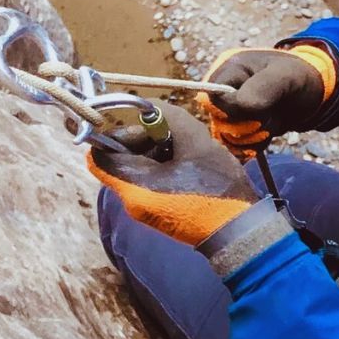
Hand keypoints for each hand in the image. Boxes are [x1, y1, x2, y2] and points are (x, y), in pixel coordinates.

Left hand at [89, 102, 257, 245]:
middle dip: (143, 139)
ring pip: (137, 168)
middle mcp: (132, 200)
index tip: (144, 125)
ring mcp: (144, 208)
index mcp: (134, 186)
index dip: (115, 132)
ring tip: (186, 149)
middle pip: (120, 159)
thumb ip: (169, 118)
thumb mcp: (196, 143)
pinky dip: (164, 166)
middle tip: (173, 134)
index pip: (98, 155)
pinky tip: (189, 164)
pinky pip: (150, 180)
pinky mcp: (158, 211)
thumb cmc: (217, 188)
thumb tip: (150, 107)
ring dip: (156, 151)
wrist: (240, 232)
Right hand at [202, 43, 336, 152]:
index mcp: (229, 69)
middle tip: (271, 114)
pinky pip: (235, 147)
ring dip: (253, 136)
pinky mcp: (239, 128)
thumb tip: (239, 105)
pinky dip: (253, 146)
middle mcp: (224, 90)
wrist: (314, 94)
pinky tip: (267, 135)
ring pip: (227, 137)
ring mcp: (230, 111)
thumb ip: (263, 87)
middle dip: (248, 125)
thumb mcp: (287, 76)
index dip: (232, 110)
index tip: (257, 109)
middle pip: (219, 121)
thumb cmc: (301, 77)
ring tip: (272, 120)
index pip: (212, 98)